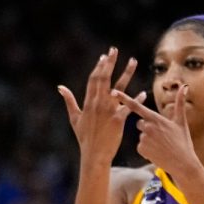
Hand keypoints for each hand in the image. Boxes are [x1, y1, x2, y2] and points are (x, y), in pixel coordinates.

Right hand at [58, 47, 145, 165]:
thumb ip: (69, 101)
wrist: (94, 154)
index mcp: (88, 102)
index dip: (99, 67)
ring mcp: (108, 111)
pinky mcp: (118, 120)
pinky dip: (136, 99)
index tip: (104, 57)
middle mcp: (98, 103)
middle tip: (114, 50)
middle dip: (110, 63)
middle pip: (104, 78)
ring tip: (133, 61)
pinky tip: (143, 93)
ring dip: (126, 73)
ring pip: (119, 88)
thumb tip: (60, 87)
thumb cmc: (84, 137)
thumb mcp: (74, 118)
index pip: (93, 79)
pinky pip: (129, 107)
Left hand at [114, 84, 197, 176]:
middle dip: (147, 128)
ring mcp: (143, 138)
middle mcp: (148, 127)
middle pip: (140, 123)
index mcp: (156, 118)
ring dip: (149, 140)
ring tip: (161, 146)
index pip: (136, 106)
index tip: (113, 92)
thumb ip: (179, 102)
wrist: (182, 163)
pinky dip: (147, 149)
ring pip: (141, 135)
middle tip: (161, 136)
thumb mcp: (181, 121)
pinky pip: (140, 146)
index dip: (124, 98)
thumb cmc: (183, 141)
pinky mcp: (141, 149)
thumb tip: (185, 86)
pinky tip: (157, 152)